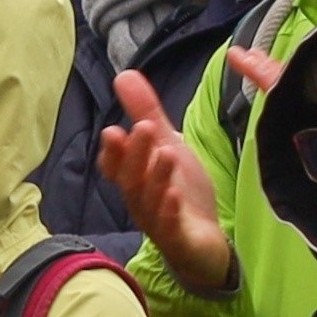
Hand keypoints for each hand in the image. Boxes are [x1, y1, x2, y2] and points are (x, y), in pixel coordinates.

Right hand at [97, 66, 236, 294]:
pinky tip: (175, 194)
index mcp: (135, 178)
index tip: (114, 131)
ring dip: (156, 176)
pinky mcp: (178, 239)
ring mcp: (157, 222)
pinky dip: (170, 210)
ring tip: (167, 153)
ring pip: (148, 200)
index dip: (113, 152)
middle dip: (135, 153)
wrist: (203, 241)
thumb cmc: (180, 194)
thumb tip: (123, 75)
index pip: (114, 166)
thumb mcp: (167, 146)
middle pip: (130, 178)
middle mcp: (140, 200)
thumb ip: (146, 112)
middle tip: (145, 127)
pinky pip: (169, 226)